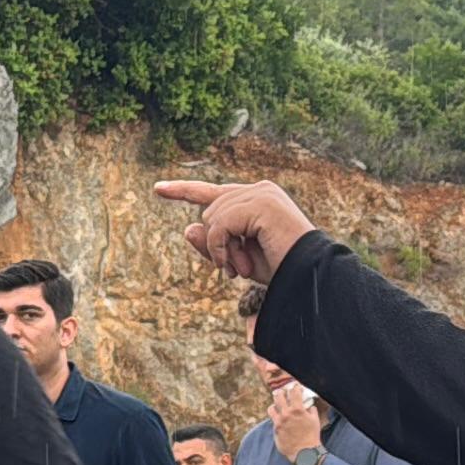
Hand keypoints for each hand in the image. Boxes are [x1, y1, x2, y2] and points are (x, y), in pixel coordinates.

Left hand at [154, 177, 316, 284]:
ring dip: (220, 250)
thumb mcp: (237, 259)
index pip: (212, 192)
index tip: (157, 189)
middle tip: (234, 270)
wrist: (307, 276)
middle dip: (215, 245)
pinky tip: (237, 264)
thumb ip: (212, 245)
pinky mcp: (260, 203)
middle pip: (209, 211)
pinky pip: (220, 224)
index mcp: (255, 199)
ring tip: (242, 269)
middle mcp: (258, 190)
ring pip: (212, 217)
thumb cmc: (279, 268)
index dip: (183, 190)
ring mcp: (260, 193)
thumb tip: (188, 227)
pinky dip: (221, 247)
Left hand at [267, 382, 323, 462]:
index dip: (295, 387)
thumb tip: (309, 405)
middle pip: (279, 396)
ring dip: (274, 404)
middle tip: (282, 392)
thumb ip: (311, 410)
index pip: (294, 391)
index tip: (295, 386)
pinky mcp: (275, 430)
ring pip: (271, 408)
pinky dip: (275, 417)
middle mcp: (286, 414)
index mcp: (297, 409)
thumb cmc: (312, 436)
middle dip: (281, 392)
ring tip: (276, 405)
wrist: (304, 452)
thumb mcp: (315, 420)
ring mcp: (279, 422)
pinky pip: (272, 420)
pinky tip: (278, 417)